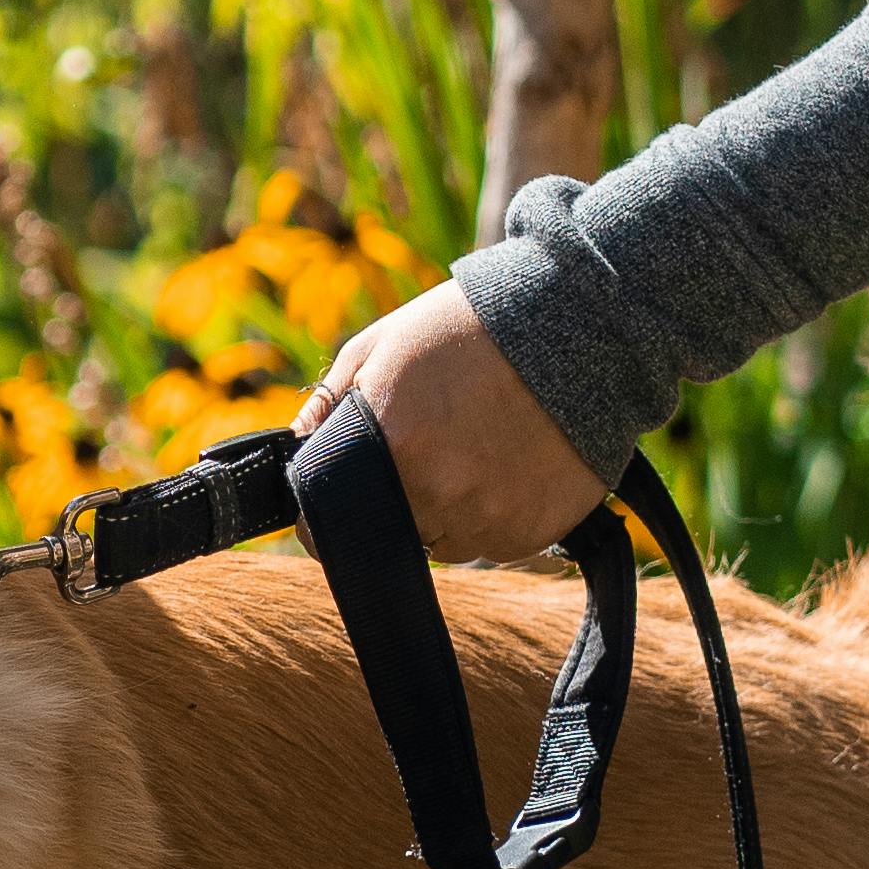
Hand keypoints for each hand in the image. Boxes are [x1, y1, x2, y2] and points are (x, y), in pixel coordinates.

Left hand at [304, 280, 602, 561]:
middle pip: (393, 532)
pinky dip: (494, 517)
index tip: (334, 507)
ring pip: (445, 543)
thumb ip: (331, 400)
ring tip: (474, 453)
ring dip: (447, 513)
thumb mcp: (382, 344)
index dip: (328, 518)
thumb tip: (293, 444)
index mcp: (391, 445)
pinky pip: (493, 544)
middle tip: (427, 454)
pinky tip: (509, 466)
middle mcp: (437, 491)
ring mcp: (488, 517)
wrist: (576, 324)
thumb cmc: (466, 328)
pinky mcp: (532, 532)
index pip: (333, 522)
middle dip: (398, 502)